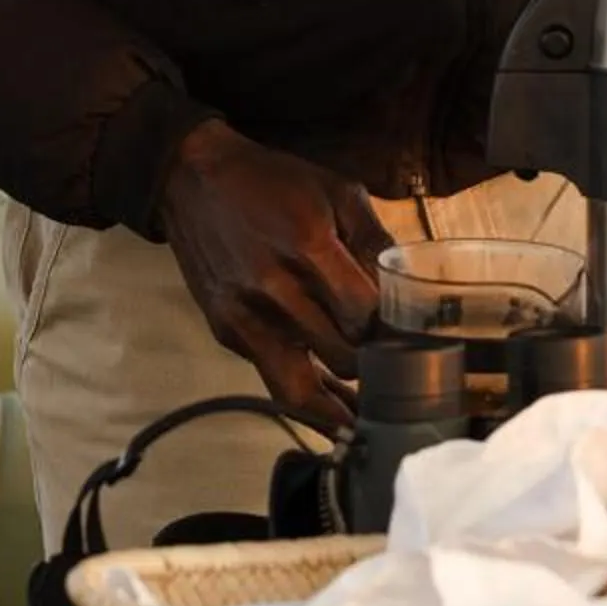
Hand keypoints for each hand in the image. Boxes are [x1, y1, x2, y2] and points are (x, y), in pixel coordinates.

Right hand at [155, 120, 385, 428]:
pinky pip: (271, 378)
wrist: (194, 180)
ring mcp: (245, 317)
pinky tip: (330, 398)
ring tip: (365, 426)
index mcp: (309, 247)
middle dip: (373, 367)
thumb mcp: (337, 191)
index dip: (394, 334)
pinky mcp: (227, 331)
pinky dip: (304, 390)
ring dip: (335, 409)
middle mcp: (275, 290)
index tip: (412, 341)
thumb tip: (411, 289)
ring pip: (299, 391)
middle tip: (395, 373)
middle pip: (341, 358)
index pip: (365, 318)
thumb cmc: (274, 182)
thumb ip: (376, 241)